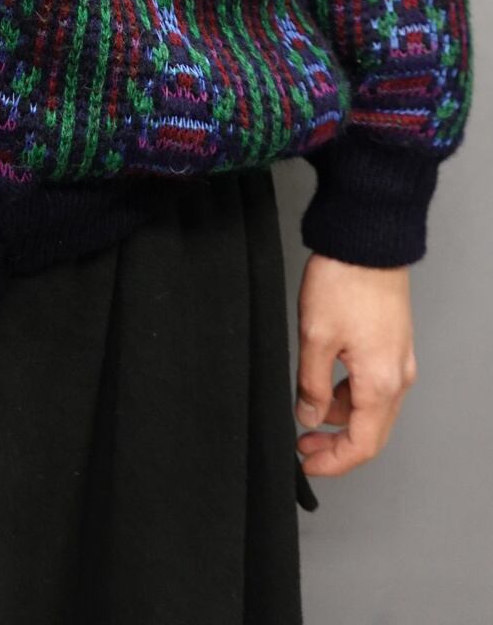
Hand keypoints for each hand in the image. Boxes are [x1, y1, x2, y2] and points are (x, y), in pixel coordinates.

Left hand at [294, 252, 417, 476]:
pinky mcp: (393, 343)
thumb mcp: (315, 338)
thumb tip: (310, 418)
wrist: (367, 241)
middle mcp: (397, 377)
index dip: (333, 462)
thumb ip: (312, 385)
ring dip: (342, 419)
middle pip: (372, 433)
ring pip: (373, 408)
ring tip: (309, 414)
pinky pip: (375, 385)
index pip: (362, 445)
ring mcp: (398, 360)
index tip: (307, 464)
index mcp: (380, 383)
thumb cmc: (344, 282)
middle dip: (338, 446)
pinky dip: (351, 395)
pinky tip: (326, 386)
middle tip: (305, 447)